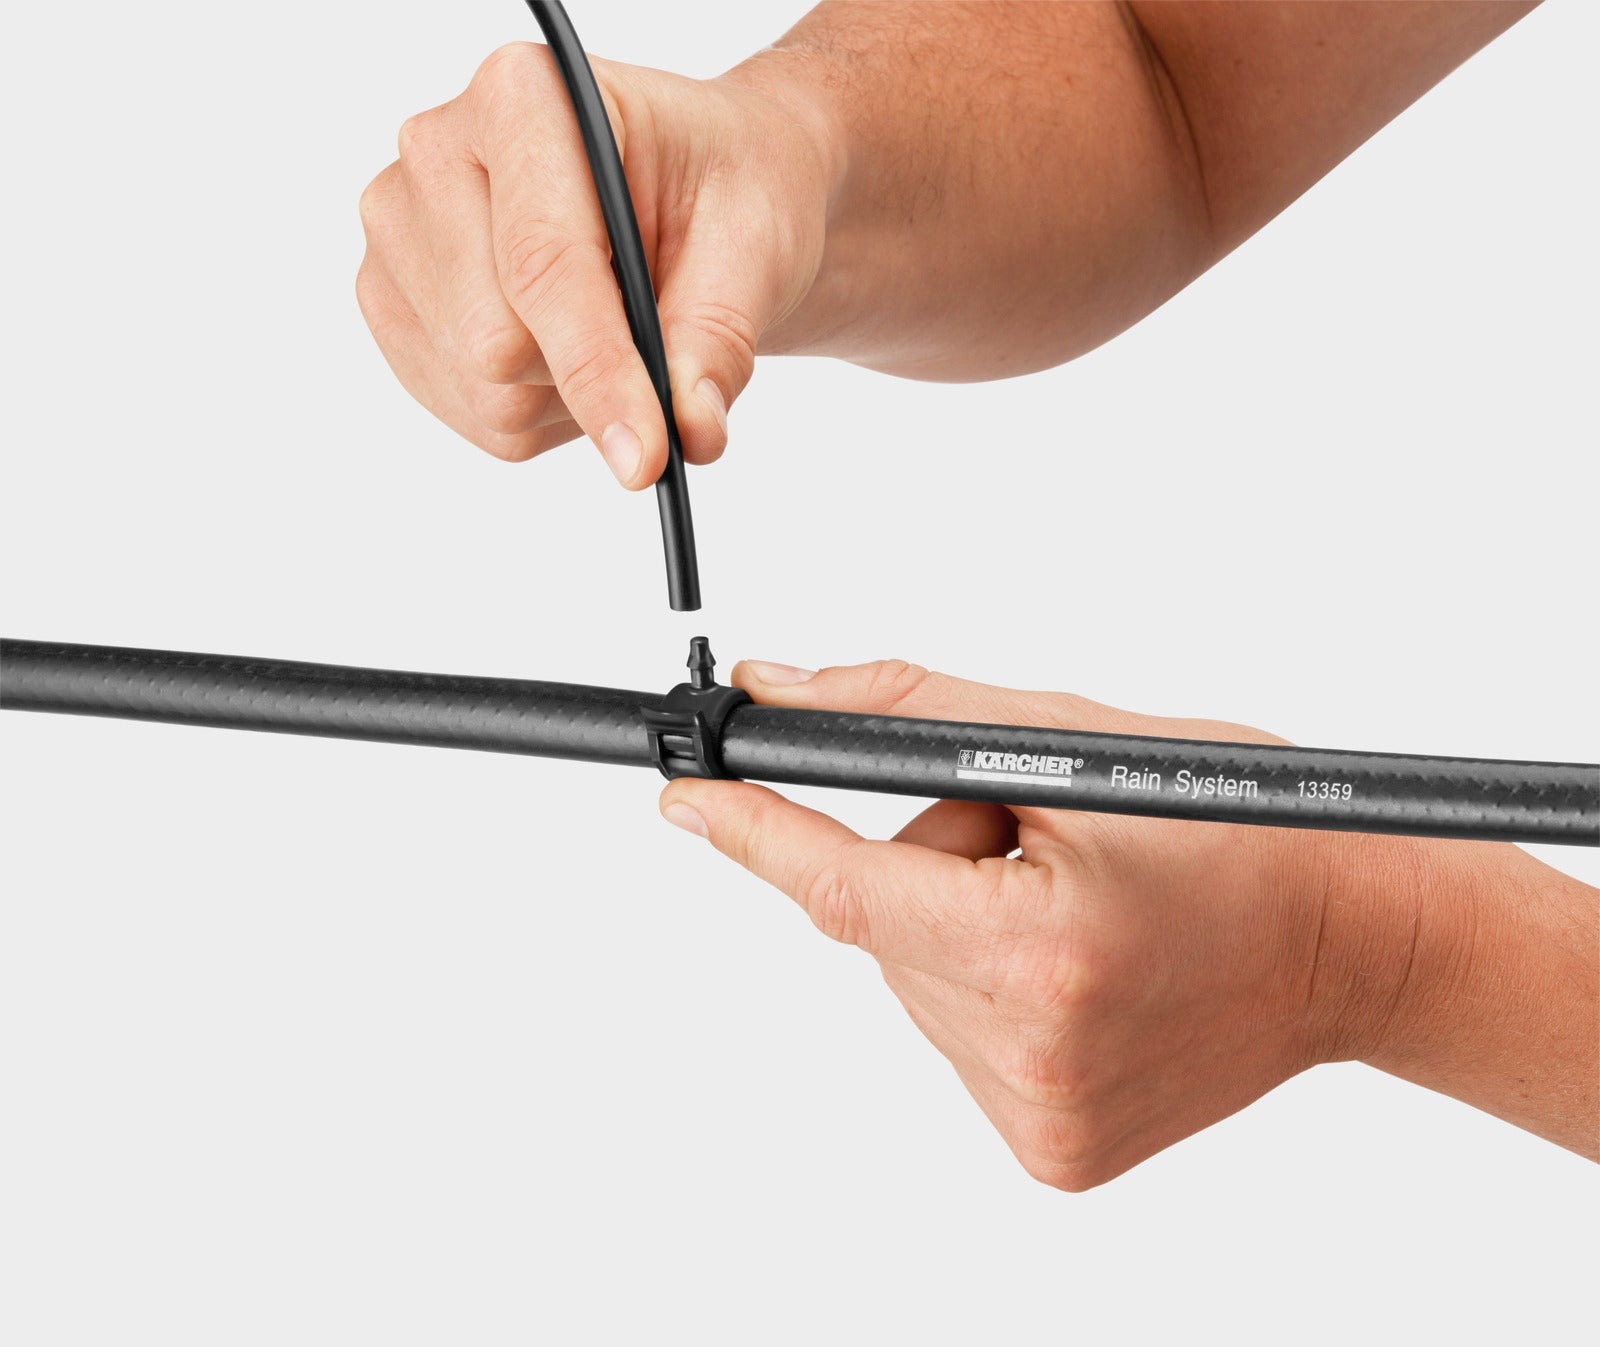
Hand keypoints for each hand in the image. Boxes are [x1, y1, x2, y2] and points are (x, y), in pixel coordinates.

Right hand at [357, 43, 837, 482]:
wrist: (699, 191)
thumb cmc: (724, 191)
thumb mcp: (753, 246)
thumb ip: (717, 337)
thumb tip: (691, 429)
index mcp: (525, 97)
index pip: (543, 265)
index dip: (596, 372)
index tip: (645, 455)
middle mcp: (439, 151)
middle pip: (495, 342)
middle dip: (590, 378)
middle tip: (659, 342)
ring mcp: (401, 231)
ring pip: (480, 390)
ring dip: (568, 400)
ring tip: (617, 333)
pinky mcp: (393, 301)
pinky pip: (468, 413)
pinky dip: (538, 414)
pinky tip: (571, 354)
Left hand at [660, 659, 1598, 1188]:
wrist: (1354, 939)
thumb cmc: (1235, 825)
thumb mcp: (1073, 740)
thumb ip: (911, 712)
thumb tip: (782, 694)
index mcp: (1039, 945)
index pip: (845, 885)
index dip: (753, 833)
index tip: (682, 797)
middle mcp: (1028, 1047)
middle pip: (882, 927)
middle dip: (924, 861)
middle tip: (1030, 839)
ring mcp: (1038, 1113)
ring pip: (913, 983)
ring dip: (955, 925)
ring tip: (1076, 904)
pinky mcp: (1052, 1152)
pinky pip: (957, 1038)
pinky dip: (984, 986)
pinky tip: (1078, 966)